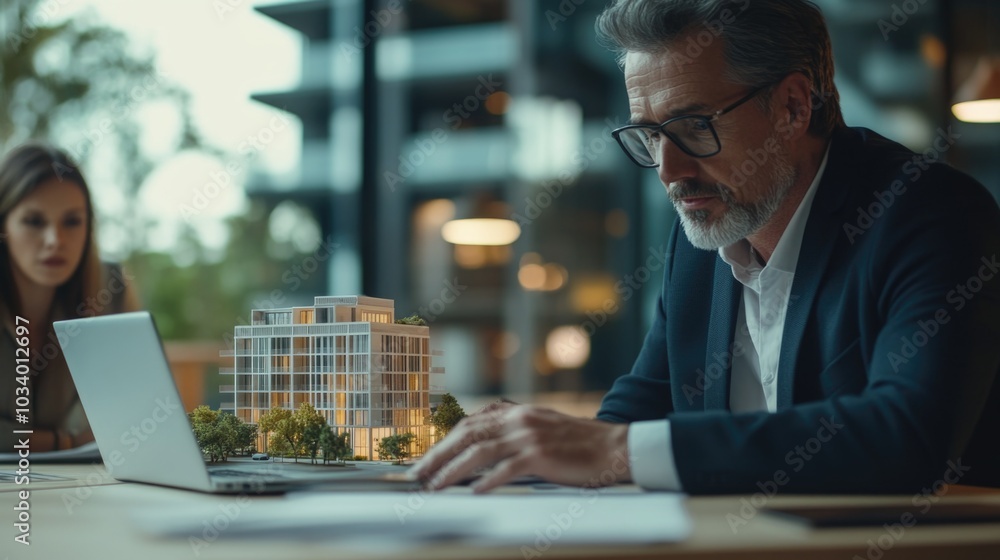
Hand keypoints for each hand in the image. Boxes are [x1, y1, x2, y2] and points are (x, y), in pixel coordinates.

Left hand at [410, 402, 631, 492]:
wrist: (614, 447)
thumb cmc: (578, 443)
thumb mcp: (541, 427)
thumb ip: (513, 430)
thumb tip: (481, 446)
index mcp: (516, 412)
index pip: (469, 424)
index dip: (444, 442)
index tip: (427, 459)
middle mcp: (518, 420)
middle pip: (466, 434)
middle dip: (438, 455)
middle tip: (418, 474)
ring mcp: (528, 436)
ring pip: (479, 451)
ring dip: (453, 470)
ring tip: (435, 486)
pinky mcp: (541, 455)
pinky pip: (507, 469)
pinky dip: (488, 481)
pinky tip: (475, 492)